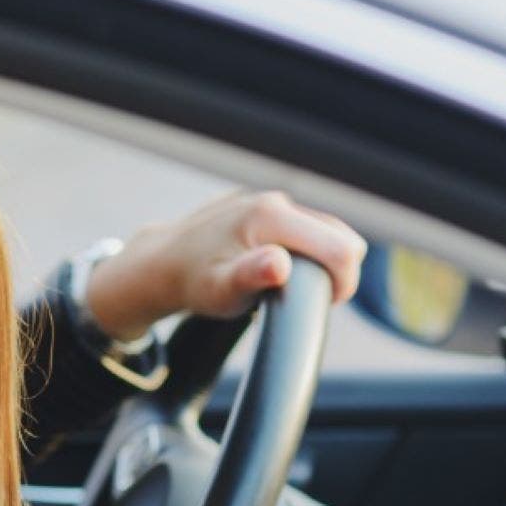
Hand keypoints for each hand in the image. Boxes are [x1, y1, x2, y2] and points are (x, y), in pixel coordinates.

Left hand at [83, 190, 367, 341]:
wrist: (162, 262)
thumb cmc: (193, 281)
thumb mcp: (220, 289)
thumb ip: (252, 277)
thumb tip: (279, 265)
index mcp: (272, 215)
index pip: (343, 248)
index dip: (343, 283)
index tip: (321, 304)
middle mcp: (276, 200)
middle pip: (342, 237)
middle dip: (334, 272)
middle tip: (302, 297)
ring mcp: (272, 201)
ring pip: (327, 232)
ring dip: (320, 262)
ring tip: (287, 285)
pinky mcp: (268, 208)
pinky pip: (308, 230)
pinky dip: (306, 252)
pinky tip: (277, 269)